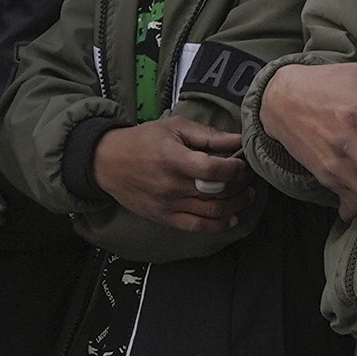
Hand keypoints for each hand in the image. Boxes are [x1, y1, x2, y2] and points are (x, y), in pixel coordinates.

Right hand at [90, 112, 245, 236]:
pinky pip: (197, 227)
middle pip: (218, 193)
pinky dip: (219, 225)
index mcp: (174, 159)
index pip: (214, 171)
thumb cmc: (142, 140)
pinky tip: (231, 218)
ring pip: (212, 212)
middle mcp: (172, 185)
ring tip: (245, 196)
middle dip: (240, 187)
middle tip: (248, 179)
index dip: (235, 169)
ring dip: (236, 206)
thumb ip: (208, 135)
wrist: (108, 162)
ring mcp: (169, 204)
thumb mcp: (174, 127)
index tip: (242, 164)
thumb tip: (238, 139)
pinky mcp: (165, 218)